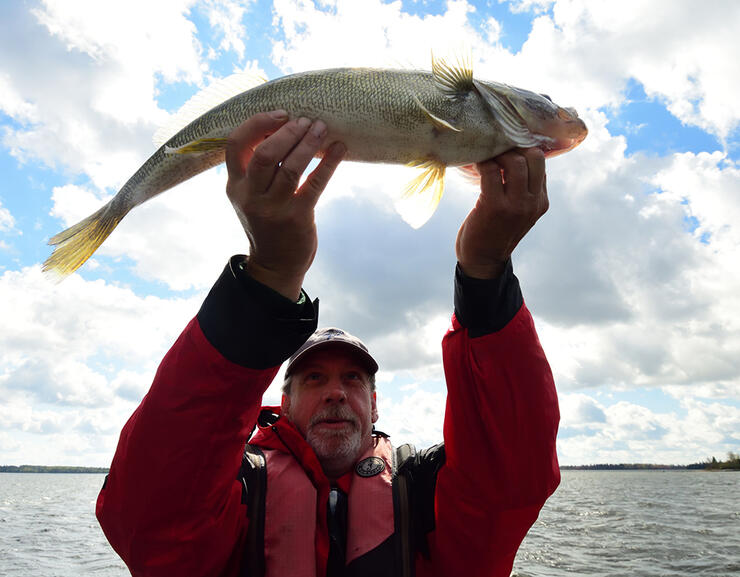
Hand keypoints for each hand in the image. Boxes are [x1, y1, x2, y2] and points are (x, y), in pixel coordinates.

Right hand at [225, 111, 345, 300]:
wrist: (275, 265)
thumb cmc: (267, 222)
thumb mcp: (251, 196)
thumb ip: (257, 169)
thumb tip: (283, 128)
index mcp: (235, 186)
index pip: (236, 144)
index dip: (258, 124)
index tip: (280, 115)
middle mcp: (250, 196)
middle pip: (266, 153)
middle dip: (288, 132)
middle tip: (306, 121)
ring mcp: (273, 208)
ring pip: (291, 167)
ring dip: (309, 144)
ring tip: (321, 128)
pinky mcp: (297, 217)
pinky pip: (315, 183)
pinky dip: (328, 163)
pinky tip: (339, 148)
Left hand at [456, 148, 547, 278]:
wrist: (483, 260)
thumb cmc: (497, 232)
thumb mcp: (520, 212)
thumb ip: (524, 190)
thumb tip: (517, 158)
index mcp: (541, 202)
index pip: (541, 164)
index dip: (525, 151)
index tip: (508, 147)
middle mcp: (533, 202)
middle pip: (534, 157)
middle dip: (514, 148)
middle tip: (496, 150)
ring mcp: (515, 205)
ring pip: (515, 162)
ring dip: (497, 154)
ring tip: (486, 157)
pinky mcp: (494, 206)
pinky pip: (491, 172)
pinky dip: (483, 164)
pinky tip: (476, 165)